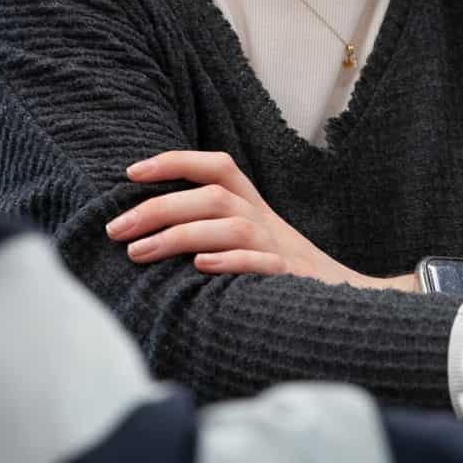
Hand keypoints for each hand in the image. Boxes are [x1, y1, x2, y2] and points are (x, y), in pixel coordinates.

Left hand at [106, 150, 393, 287]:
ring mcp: (279, 247)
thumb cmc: (281, 272)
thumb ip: (212, 227)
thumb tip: (148, 225)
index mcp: (254, 205)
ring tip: (138, 253)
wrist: (346, 300)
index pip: (217, 167)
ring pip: (231, 226)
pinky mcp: (290, 278)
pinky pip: (262, 263)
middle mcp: (265, 220)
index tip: (131, 172)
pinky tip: (201, 267)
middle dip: (159, 208)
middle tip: (116, 229)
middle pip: (213, 196)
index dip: (176, 162)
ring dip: (180, 235)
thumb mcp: (250, 241)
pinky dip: (230, 261)